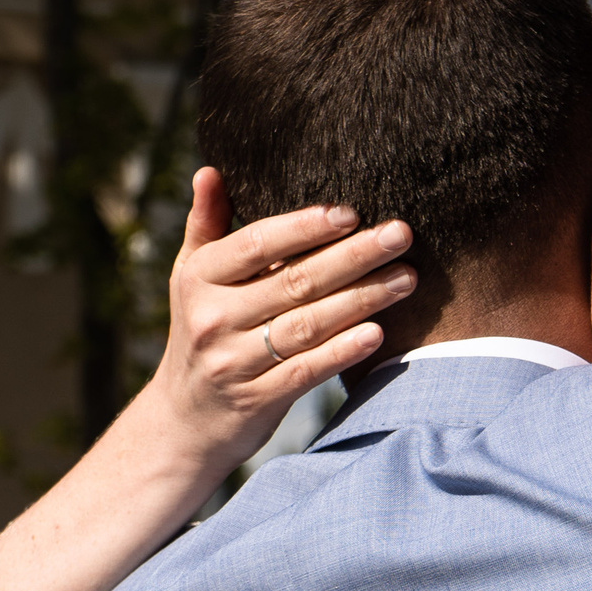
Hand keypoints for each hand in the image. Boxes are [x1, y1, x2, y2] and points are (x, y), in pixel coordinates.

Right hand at [140, 167, 415, 473]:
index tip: (351, 212)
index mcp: (200, 278)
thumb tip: (210, 170)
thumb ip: (206, 224)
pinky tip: (378, 334)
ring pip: (308, 324)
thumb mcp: (191, 277)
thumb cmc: (200, 330)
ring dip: (363, 299)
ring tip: (407, 278)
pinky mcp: (256, 400)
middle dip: (353, 256)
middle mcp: (214, 318)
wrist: (183, 420)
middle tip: (401, 234)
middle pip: (294, 281)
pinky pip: (306, 371)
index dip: (305, 227)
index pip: (257, 243)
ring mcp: (234, 362)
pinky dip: (342, 352)